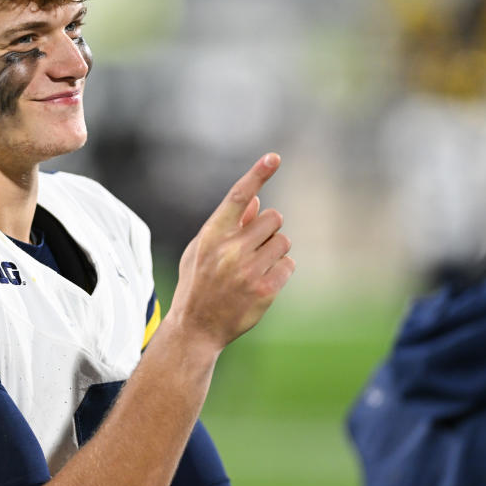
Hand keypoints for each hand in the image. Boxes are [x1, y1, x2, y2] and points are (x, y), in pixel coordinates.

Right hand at [169, 153, 293, 350]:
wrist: (196, 328)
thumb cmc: (197, 284)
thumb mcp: (201, 250)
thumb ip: (227, 225)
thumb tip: (255, 200)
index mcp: (212, 235)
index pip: (237, 197)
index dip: (257, 175)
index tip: (274, 158)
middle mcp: (230, 250)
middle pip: (273, 218)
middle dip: (268, 230)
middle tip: (254, 248)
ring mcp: (248, 270)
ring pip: (283, 241)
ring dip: (275, 251)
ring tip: (255, 268)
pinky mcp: (266, 289)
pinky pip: (289, 264)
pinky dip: (281, 270)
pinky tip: (263, 282)